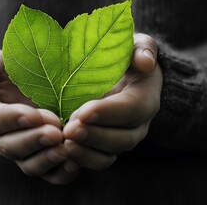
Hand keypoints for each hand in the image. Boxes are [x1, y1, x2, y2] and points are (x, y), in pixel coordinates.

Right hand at [0, 50, 78, 183]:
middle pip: (9, 147)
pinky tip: (74, 163)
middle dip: (32, 140)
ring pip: (28, 165)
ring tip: (64, 149)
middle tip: (55, 131)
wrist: (34, 83)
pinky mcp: (40, 161)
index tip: (33, 115)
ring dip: (46, 159)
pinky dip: (61, 173)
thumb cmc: (11, 71)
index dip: (11, 119)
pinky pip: (48, 175)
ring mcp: (20, 153)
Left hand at [63, 33, 161, 169]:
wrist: (119, 77)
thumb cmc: (124, 58)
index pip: (132, 109)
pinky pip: (95, 161)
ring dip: (85, 152)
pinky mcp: (102, 149)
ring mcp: (119, 140)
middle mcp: (136, 125)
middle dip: (94, 136)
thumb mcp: (136, 45)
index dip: (109, 112)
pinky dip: (79, 160)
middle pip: (121, 139)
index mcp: (144, 98)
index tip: (84, 111)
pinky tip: (61, 151)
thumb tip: (145, 62)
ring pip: (108, 155)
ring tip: (64, 142)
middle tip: (69, 129)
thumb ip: (143, 48)